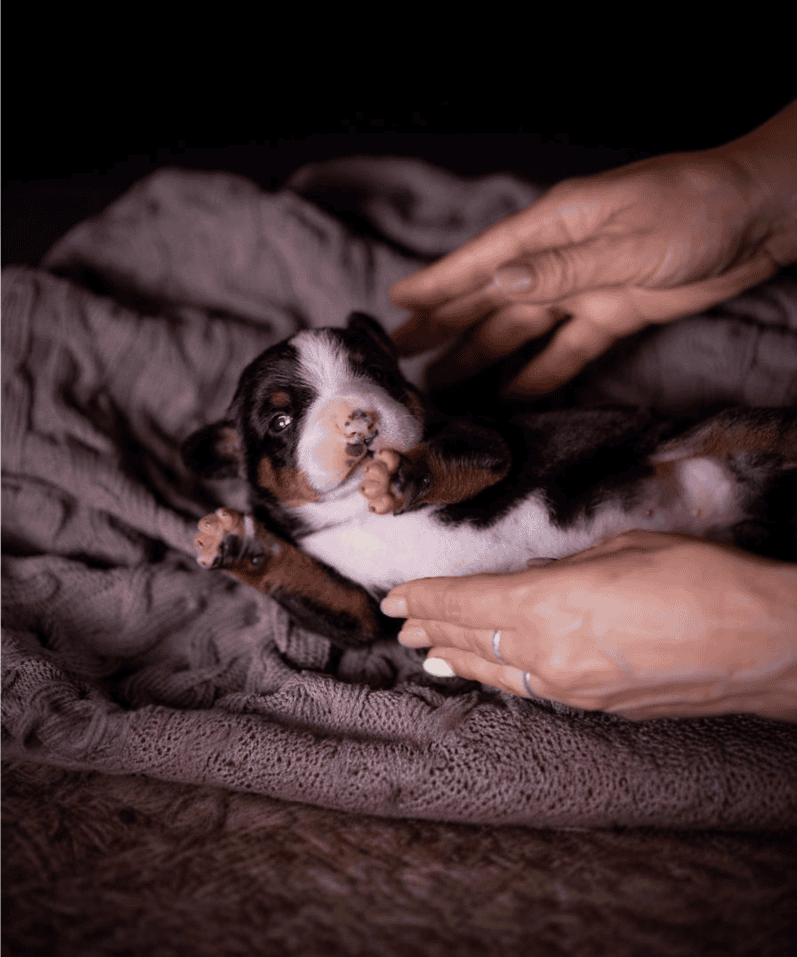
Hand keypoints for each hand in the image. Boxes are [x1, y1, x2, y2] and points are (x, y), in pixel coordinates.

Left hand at [380, 531, 796, 720]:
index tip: (396, 597)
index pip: (465, 603)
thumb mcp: (619, 550)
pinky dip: (501, 678)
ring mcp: (573, 689)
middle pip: (472, 642)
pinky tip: (492, 674)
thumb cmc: (699, 579)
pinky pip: (533, 690)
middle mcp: (548, 656)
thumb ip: (565, 570)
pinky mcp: (600, 706)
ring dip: (460, 659)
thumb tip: (537, 582)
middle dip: (433, 629)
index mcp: (546, 607)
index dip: (426, 599)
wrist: (763, 644)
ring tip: (430, 651)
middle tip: (403, 624)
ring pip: (498, 673)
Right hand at [390, 106, 796, 397]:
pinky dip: (541, 373)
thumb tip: (499, 287)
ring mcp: (587, 286)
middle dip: (447, 323)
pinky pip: (568, 350)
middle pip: (491, 297)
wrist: (763, 215)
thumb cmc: (696, 207)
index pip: (483, 259)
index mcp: (555, 224)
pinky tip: (512, 395)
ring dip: (485, 355)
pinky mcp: (615, 313)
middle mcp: (561, 256)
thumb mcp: (627, 238)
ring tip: (446, 384)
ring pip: (522, 328)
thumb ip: (563, 268)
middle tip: (404, 353)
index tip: (397, 303)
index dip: (439, 284)